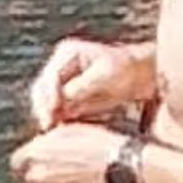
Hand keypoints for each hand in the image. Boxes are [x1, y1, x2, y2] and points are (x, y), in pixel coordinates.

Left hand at [13, 119, 128, 182]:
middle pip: (27, 180)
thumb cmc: (97, 143)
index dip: (27, 162)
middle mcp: (36, 173)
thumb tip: (45, 142)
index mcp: (35, 151)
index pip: (17, 162)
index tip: (36, 162)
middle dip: (38, 177)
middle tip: (56, 173)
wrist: (115, 164)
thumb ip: (51, 140)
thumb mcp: (69, 130)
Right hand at [25, 31, 150, 133]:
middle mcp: (60, 65)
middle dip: (44, 109)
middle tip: (50, 127)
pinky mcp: (67, 97)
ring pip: (43, 102)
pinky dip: (56, 120)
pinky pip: (55, 111)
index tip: (54, 114)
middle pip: (41, 90)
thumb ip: (81, 88)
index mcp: (67, 53)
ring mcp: (61, 81)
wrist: (142, 76)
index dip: (49, 97)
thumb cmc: (126, 70)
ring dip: (48, 116)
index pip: (49, 78)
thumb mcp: (104, 76)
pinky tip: (62, 129)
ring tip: (55, 130)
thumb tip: (60, 102)